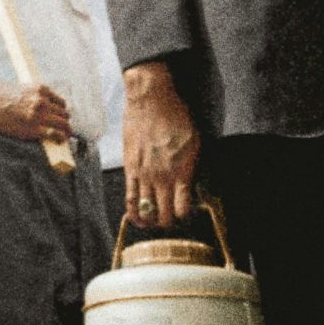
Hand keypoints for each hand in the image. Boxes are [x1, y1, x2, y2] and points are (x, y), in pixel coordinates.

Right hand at [0, 82, 72, 141]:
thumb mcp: (19, 90)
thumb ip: (33, 97)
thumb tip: (42, 109)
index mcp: (40, 89)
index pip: (61, 102)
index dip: (60, 112)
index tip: (58, 118)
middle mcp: (42, 101)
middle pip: (64, 114)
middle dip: (63, 122)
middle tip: (60, 130)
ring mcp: (38, 115)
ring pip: (64, 124)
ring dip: (64, 131)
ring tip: (61, 137)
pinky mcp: (33, 129)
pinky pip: (56, 135)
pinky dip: (60, 138)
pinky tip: (58, 141)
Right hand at [123, 63, 198, 228]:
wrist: (151, 100)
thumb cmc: (176, 117)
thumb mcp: (195, 142)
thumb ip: (192, 167)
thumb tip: (190, 187)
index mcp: (181, 172)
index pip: (183, 209)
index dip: (187, 217)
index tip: (188, 214)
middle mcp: (162, 177)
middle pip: (164, 215)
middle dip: (169, 223)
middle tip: (172, 221)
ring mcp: (143, 175)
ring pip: (146, 211)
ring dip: (152, 222)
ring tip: (155, 224)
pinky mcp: (129, 168)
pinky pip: (129, 197)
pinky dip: (133, 212)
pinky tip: (136, 219)